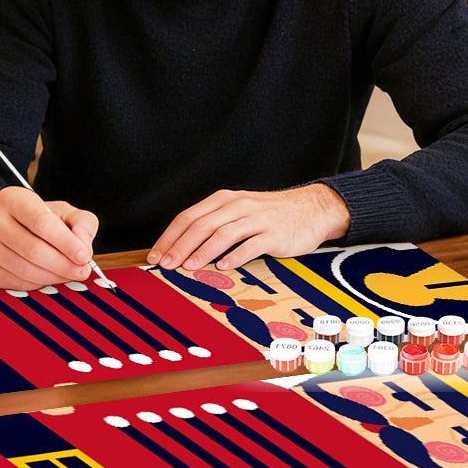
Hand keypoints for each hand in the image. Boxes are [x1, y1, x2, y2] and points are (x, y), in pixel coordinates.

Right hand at [0, 185, 97, 289]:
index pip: (42, 223)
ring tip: (68, 274)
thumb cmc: (36, 219)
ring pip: (26, 270)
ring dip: (54, 277)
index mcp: (12, 199)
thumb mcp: (62, 211)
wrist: (0, 228)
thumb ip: (82, 223)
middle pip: (34, 249)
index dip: (66, 243)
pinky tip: (48, 276)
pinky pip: (18, 282)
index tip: (84, 256)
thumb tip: (84, 247)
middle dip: (63, 265)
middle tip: (82, 271)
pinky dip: (39, 283)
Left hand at [148, 184, 350, 271]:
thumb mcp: (239, 211)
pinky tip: (223, 267)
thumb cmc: (269, 214)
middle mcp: (237, 205)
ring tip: (188, 267)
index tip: (156, 255)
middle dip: (180, 246)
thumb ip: (214, 225)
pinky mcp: (274, 233)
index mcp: (224, 199)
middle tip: (166, 265)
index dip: (170, 237)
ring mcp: (257, 219)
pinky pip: (251, 245)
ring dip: (203, 252)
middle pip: (201, 225)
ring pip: (223, 234)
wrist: (311, 208)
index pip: (188, 217)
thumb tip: (183, 249)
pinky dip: (235, 256)